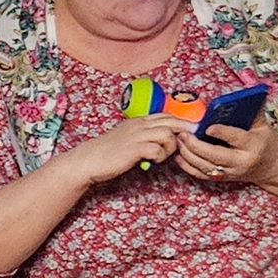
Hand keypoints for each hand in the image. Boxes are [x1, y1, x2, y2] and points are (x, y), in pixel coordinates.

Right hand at [53, 114, 183, 187]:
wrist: (88, 161)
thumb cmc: (105, 153)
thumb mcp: (126, 139)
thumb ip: (143, 137)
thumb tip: (160, 142)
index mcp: (138, 121)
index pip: (166, 115)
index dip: (181, 122)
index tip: (188, 133)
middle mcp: (139, 125)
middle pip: (171, 121)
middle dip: (184, 131)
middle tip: (190, 141)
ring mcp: (137, 136)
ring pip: (167, 133)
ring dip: (171, 146)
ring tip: (164, 156)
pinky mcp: (134, 149)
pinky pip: (157, 149)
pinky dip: (160, 156)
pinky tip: (153, 162)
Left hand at [178, 119, 277, 188]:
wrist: (273, 166)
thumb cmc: (266, 142)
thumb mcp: (263, 125)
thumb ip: (251, 111)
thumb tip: (241, 95)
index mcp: (253, 145)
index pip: (236, 139)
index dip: (221, 133)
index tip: (208, 126)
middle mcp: (241, 161)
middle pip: (215, 156)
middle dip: (196, 145)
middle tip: (183, 134)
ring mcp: (230, 172)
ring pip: (205, 167)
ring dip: (188, 155)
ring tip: (179, 141)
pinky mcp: (222, 178)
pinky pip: (201, 175)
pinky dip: (187, 166)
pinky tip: (178, 156)